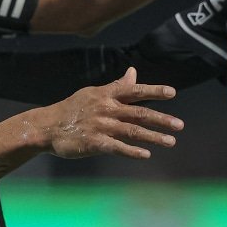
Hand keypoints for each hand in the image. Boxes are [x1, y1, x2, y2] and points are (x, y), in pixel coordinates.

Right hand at [40, 67, 181, 158]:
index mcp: (107, 95)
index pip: (134, 91)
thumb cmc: (73, 109)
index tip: (172, 93)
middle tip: (180, 125)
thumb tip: (133, 72)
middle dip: (161, 119)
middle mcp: (106, 109)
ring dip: (153, 137)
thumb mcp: (94, 93)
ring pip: (132, 131)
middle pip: (139, 113)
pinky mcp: (94, 143)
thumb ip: (116, 86)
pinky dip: (132, 151)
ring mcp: (101, 126)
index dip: (154, 91)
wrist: (47, 127)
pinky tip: (146, 155)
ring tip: (171, 142)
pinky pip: (117, 148)